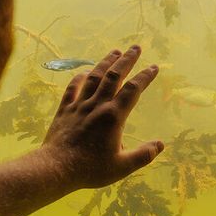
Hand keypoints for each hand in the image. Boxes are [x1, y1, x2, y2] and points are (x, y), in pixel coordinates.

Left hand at [35, 46, 163, 191]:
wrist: (55, 168)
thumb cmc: (90, 169)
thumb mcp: (122, 167)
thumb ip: (143, 155)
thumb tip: (160, 145)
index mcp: (113, 117)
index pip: (133, 90)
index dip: (145, 77)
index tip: (154, 67)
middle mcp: (97, 106)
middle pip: (114, 76)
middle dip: (126, 60)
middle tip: (136, 47)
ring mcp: (79, 106)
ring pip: (94, 78)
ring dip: (105, 62)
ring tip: (115, 51)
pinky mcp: (64, 111)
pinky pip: (72, 88)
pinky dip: (79, 78)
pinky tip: (85, 72)